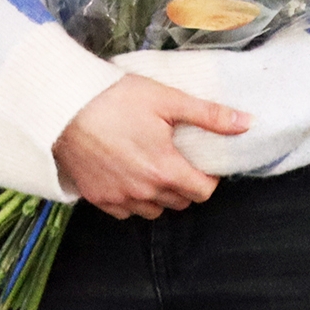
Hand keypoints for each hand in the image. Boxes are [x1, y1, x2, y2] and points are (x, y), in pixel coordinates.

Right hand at [51, 74, 250, 219]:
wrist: (63, 107)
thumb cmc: (114, 99)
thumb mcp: (167, 99)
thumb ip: (209, 115)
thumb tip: (246, 123)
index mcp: (166, 170)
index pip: (203, 192)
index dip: (207, 176)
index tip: (200, 160)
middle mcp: (144, 192)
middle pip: (180, 202)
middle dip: (184, 183)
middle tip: (174, 156)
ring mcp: (120, 198)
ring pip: (153, 210)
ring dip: (159, 194)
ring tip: (150, 165)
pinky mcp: (98, 199)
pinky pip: (126, 211)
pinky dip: (132, 198)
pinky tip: (127, 173)